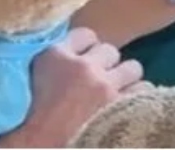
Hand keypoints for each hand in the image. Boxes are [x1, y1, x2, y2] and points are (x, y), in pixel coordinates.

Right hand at [0, 28, 147, 147]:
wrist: (42, 146)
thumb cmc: (30, 116)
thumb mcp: (32, 76)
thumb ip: (50, 59)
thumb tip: (66, 51)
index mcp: (57, 56)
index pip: (85, 35)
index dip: (86, 47)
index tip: (84, 59)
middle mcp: (85, 66)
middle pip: (110, 50)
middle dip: (107, 63)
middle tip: (100, 78)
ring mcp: (106, 87)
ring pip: (132, 67)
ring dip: (125, 77)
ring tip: (118, 90)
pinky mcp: (122, 107)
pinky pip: (144, 89)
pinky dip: (138, 96)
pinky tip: (128, 104)